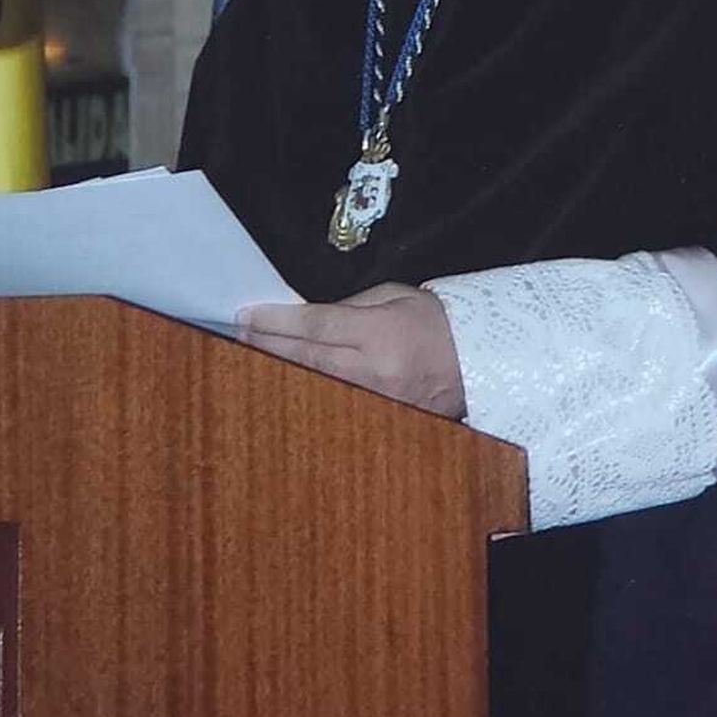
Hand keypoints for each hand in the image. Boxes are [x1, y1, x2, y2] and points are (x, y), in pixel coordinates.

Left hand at [238, 282, 466, 417]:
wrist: (478, 361)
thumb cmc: (435, 322)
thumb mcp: (392, 296)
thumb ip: (347, 308)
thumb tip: (305, 319)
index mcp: (380, 333)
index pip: (316, 325)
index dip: (277, 321)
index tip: (247, 314)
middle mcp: (375, 370)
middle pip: (307, 358)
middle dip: (268, 346)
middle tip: (237, 335)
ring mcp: (376, 401)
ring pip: (313, 386)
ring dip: (280, 371)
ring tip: (250, 359)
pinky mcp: (379, 420)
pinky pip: (332, 405)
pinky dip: (306, 393)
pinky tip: (284, 386)